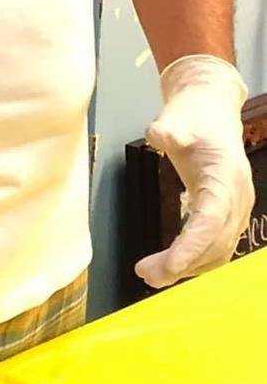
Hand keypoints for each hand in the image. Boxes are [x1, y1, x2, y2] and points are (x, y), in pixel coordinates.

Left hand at [136, 55, 252, 287]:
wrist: (212, 109)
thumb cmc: (194, 115)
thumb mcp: (178, 117)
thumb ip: (169, 128)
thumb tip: (158, 134)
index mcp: (225, 178)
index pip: (210, 222)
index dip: (191, 248)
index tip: (169, 267)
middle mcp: (237, 198)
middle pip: (214, 242)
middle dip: (183, 264)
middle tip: (145, 275)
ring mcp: (236, 207)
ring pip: (218, 249)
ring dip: (188, 266)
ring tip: (151, 273)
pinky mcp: (227, 210)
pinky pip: (217, 243)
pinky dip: (197, 258)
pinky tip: (172, 265)